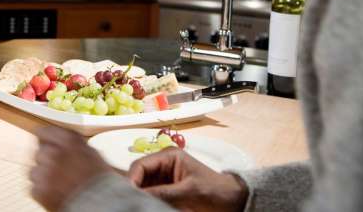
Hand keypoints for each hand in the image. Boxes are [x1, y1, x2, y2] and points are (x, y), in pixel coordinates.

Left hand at [30, 126, 113, 210]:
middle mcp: (53, 153)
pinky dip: (43, 191)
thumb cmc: (101, 183)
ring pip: (35, 170)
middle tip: (59, 170)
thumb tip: (64, 141)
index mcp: (67, 140)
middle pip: (40, 152)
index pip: (44, 132)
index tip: (47, 145)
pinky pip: (35, 188)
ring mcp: (44, 172)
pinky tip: (57, 193)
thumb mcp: (91, 153)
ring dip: (44, 176)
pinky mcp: (38, 190)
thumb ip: (74, 144)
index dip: (47, 140)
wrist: (101, 205)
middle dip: (47, 160)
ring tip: (59, 184)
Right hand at [128, 147, 247, 211]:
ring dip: (140, 197)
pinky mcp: (166, 193)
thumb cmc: (216, 191)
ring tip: (137, 205)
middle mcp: (162, 166)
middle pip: (138, 177)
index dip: (131, 179)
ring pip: (142, 188)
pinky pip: (151, 197)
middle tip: (130, 203)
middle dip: (134, 189)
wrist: (234, 201)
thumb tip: (140, 197)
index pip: (140, 165)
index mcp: (168, 156)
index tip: (127, 195)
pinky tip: (145, 207)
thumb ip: (164, 193)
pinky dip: (147, 202)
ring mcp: (163, 179)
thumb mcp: (189, 191)